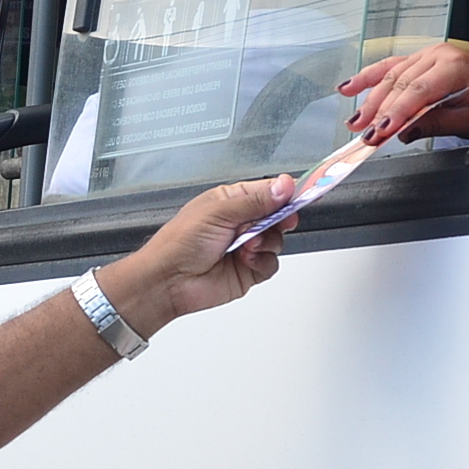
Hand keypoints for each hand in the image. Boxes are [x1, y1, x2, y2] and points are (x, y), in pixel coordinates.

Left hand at [98, 175, 294, 337]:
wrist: (168, 281)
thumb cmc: (179, 242)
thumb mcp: (219, 212)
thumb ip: (255, 201)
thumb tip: (282, 186)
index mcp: (230, 201)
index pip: (267, 191)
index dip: (285, 193)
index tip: (300, 193)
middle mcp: (240, 223)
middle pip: (277, 216)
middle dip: (279, 219)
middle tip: (280, 221)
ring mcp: (245, 247)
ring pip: (277, 240)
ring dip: (266, 242)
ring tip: (246, 245)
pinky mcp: (248, 270)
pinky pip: (271, 264)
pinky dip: (262, 262)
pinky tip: (246, 260)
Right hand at [338, 42, 468, 144]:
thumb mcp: (468, 121)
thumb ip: (434, 124)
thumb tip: (403, 132)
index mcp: (455, 67)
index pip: (417, 91)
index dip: (396, 112)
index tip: (380, 131)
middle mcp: (439, 56)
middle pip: (400, 84)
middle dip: (378, 111)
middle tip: (364, 133)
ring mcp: (427, 56)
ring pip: (391, 76)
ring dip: (369, 99)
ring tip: (354, 121)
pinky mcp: (420, 61)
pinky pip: (391, 68)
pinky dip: (369, 78)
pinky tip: (350, 87)